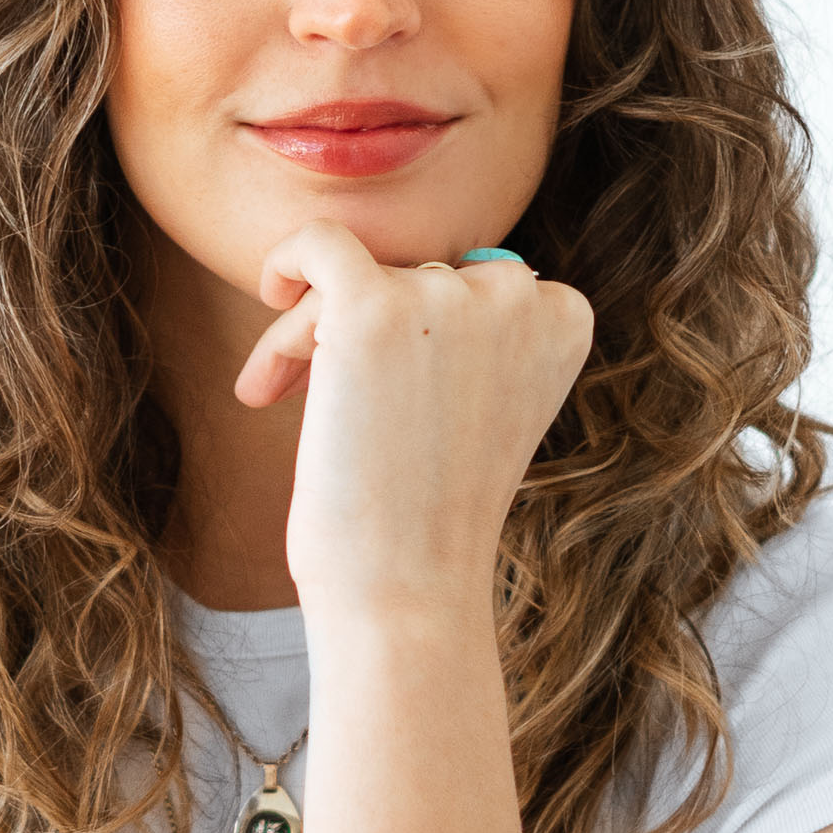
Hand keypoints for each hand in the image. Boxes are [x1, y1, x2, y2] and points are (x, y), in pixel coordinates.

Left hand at [233, 222, 591, 627]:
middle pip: (413, 276)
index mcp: (564, 317)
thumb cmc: (431, 519)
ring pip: (358, 277)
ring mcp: (448, 296)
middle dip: (357, 333)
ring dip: (310, 332)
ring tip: (282, 399)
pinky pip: (319, 244)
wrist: (407, 588)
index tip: (385, 391)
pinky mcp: (373, 307)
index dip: (419, 332)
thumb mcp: (484, 411)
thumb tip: (419, 282)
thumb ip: (477, 337)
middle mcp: (519, 295)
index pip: (474, 283)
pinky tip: (268, 292)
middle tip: (316, 401)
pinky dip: (288, 259)